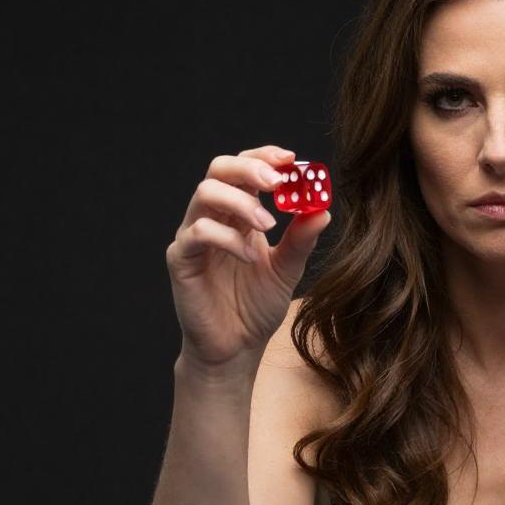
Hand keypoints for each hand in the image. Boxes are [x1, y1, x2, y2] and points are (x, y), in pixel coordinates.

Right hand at [166, 145, 332, 372]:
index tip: (291, 159)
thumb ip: (302, 240)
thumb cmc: (256, 307)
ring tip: (268, 224)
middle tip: (277, 180)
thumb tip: (323, 209)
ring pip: (205, 193)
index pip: (244, 168)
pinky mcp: (181, 259)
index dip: (264, 157)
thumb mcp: (287, 269)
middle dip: (250, 167)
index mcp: (239, 213)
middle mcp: (214, 217)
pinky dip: (226, 237)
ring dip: (241, 202)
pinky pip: (197, 233)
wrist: (236, 347)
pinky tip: (249, 255)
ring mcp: (194, 236)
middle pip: (219, 169)